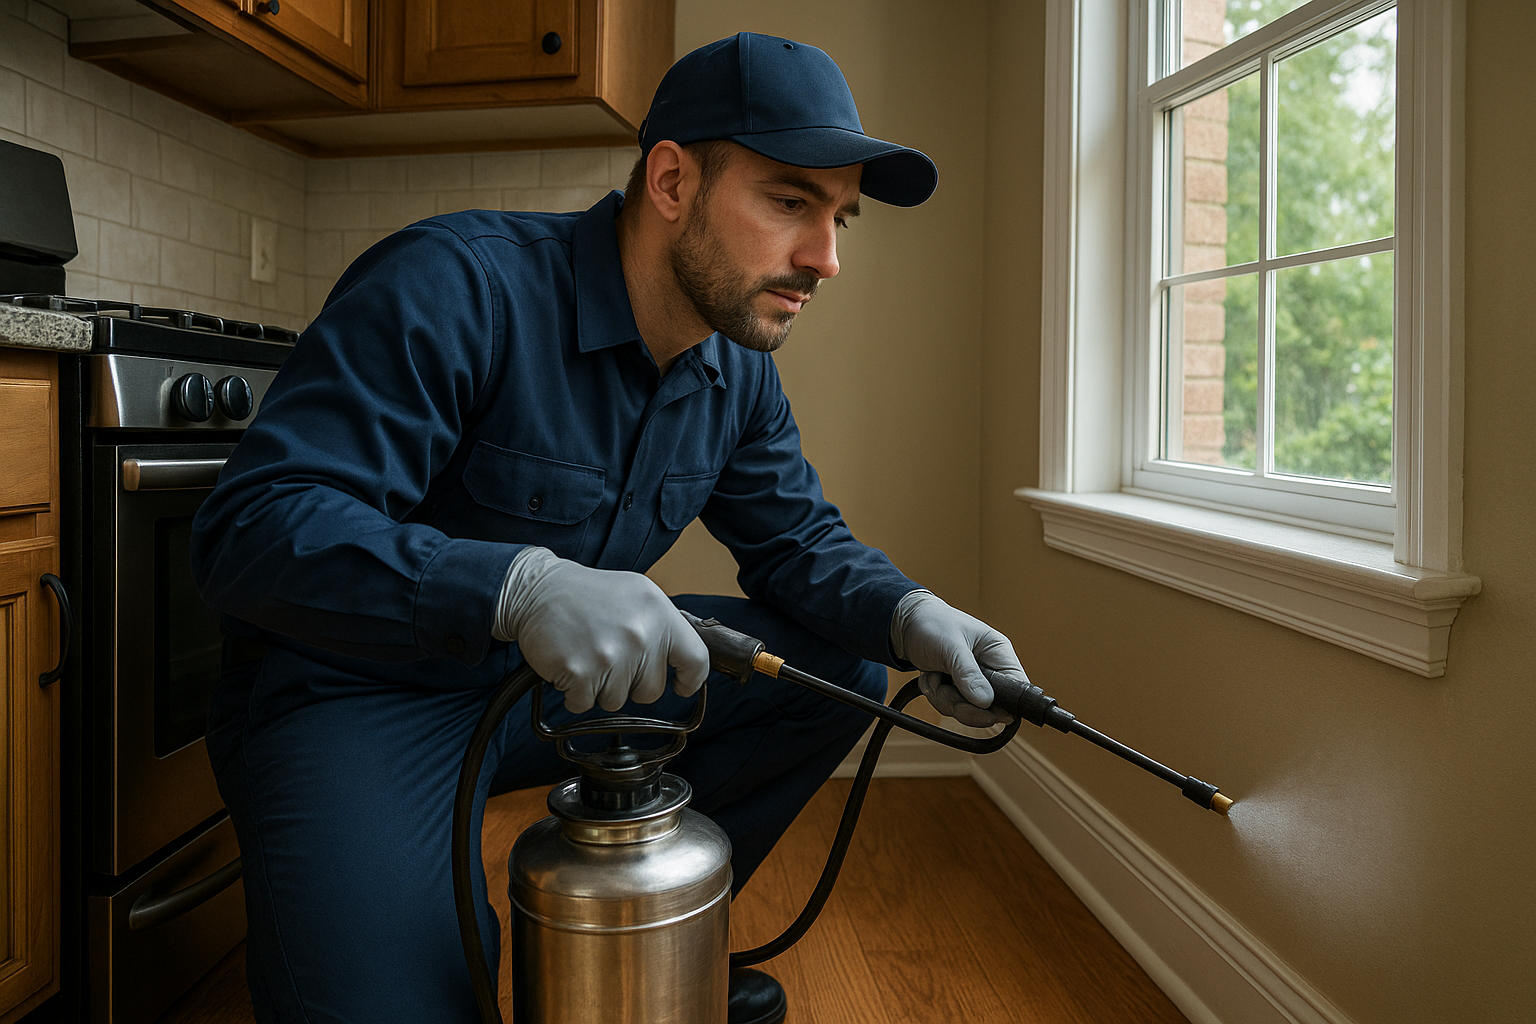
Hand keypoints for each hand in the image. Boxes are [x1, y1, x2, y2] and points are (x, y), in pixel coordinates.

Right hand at [494, 547, 709, 713]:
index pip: (696, 659)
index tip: (682, 686)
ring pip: (617, 701)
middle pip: (652, 690)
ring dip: (600, 686)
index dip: (691, 680)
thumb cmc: (588, 595)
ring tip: (588, 654)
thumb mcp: (638, 595)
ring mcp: (610, 655)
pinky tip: (570, 664)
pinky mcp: (580, 673)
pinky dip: (575, 692)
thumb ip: (663, 626)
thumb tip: (687, 662)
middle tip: (610, 656)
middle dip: (631, 683)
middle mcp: (639, 634)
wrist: (537, 591)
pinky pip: (584, 704)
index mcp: (659, 613)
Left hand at [891, 590, 1024, 727]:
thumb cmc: (932, 624)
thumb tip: (985, 701)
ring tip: (934, 676)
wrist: (905, 624)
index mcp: (998, 654)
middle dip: (963, 704)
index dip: (1004, 704)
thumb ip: (968, 673)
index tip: (983, 709)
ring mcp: (973, 682)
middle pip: (991, 708)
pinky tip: (930, 678)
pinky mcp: (956, 689)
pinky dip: (936, 696)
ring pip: (968, 711)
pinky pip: (951, 708)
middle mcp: (989, 670)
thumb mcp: (951, 646)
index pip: (1017, 688)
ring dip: (945, 699)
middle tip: (945, 689)